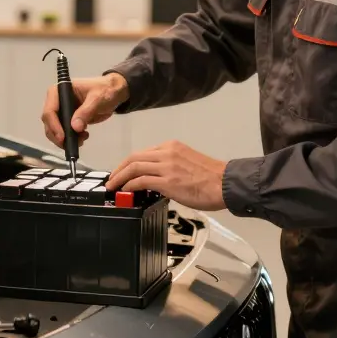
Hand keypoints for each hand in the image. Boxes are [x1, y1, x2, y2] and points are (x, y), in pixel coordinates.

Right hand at [41, 72, 128, 149]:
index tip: (62, 137)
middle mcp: (57, 101)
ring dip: (65, 139)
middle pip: (49, 122)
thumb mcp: (97, 98)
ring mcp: (62, 111)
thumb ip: (86, 112)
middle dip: (58, 135)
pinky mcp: (69, 119)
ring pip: (55, 129)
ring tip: (82, 140)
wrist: (114, 93)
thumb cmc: (105, 90)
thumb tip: (75, 127)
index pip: (50, 110)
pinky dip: (71, 138)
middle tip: (70, 144)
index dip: (53, 125)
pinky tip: (83, 137)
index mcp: (59, 91)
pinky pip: (64, 132)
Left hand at [105, 140, 227, 210]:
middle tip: (111, 179)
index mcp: (171, 146)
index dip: (128, 163)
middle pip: (133, 157)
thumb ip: (170, 166)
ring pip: (134, 166)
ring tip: (113, 186)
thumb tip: (156, 179)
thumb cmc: (211, 178)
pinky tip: (125, 191)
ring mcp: (166, 166)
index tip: (122, 171)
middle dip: (119, 169)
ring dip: (119, 177)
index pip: (143, 152)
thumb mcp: (187, 162)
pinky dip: (129, 185)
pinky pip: (141, 180)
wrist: (225, 183)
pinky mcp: (167, 181)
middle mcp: (166, 152)